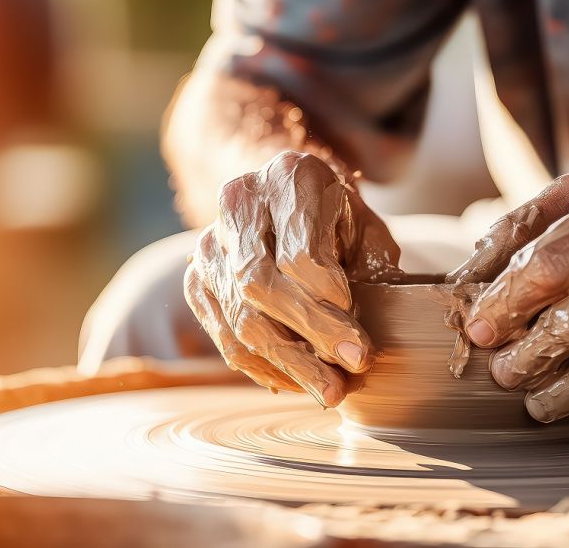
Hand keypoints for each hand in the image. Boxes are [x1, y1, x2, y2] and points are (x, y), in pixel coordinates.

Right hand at [184, 151, 402, 405]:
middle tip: (344, 378)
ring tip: (327, 391)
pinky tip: (294, 380)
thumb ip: (371, 271)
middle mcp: (240, 202)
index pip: (300, 255)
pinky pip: (223, 334)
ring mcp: (209, 242)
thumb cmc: (336, 215)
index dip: (328, 307)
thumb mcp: (366, 228)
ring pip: (239, 316)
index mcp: (289, 177)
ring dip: (286, 363)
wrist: (284, 194)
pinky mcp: (197, 278)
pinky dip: (260, 365)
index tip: (358, 343)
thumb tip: (363, 340)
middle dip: (307, 339)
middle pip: (260, 286)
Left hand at [449, 171, 568, 421]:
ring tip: (510, 378)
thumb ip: (536, 226)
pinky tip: (550, 399)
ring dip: (539, 360)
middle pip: (557, 279)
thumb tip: (472, 266)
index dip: (497, 283)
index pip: (538, 243)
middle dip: (510, 319)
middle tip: (484, 349)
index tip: (469, 315)